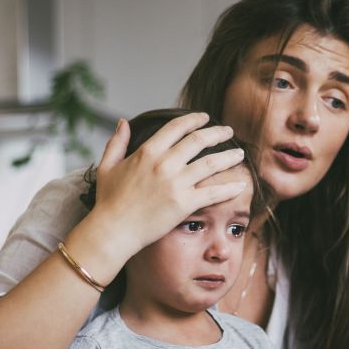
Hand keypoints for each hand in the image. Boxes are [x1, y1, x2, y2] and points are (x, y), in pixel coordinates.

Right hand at [91, 113, 248, 256]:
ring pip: (211, 163)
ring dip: (229, 156)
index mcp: (147, 152)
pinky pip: (213, 193)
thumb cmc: (108, 201)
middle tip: (228, 131)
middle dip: (217, 133)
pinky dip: (229, 187)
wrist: (113, 230)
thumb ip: (116, 142)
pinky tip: (241, 184)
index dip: (194, 119)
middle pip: (199, 140)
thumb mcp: (107, 166)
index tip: (205, 117)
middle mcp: (164, 163)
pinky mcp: (184, 204)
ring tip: (240, 154)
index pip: (177, 127)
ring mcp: (176, 183)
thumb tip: (123, 122)